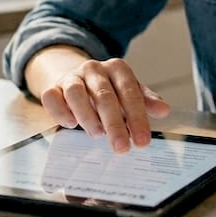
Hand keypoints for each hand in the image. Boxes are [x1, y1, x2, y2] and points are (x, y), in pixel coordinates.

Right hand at [40, 57, 170, 152]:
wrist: (76, 78)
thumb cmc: (109, 91)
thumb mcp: (129, 92)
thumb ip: (146, 101)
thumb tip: (164, 110)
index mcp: (117, 68)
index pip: (130, 92)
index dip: (137, 118)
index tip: (143, 141)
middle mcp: (94, 69)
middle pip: (104, 95)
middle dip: (114, 124)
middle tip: (122, 148)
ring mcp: (72, 77)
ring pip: (76, 93)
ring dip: (87, 116)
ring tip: (97, 135)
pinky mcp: (53, 87)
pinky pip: (51, 96)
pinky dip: (60, 111)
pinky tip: (71, 124)